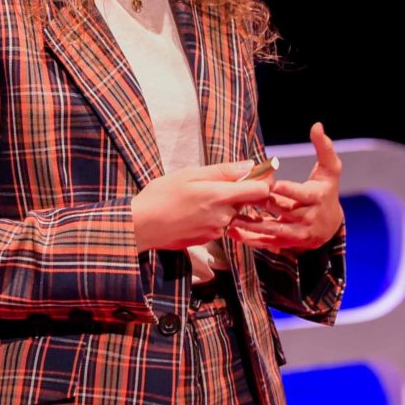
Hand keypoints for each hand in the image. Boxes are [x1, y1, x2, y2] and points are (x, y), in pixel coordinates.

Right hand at [131, 159, 279, 251]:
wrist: (141, 226)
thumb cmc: (161, 195)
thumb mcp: (189, 175)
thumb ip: (223, 171)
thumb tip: (249, 164)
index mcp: (220, 196)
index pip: (260, 190)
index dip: (264, 180)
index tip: (258, 173)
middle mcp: (223, 216)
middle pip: (246, 201)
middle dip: (237, 191)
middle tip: (215, 183)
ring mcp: (216, 230)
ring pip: (231, 213)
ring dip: (223, 205)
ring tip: (198, 198)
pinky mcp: (208, 240)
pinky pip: (219, 225)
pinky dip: (212, 217)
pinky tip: (193, 212)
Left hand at [230, 122, 343, 255]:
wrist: (331, 224)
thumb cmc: (327, 190)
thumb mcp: (330, 170)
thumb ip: (324, 148)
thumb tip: (317, 126)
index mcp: (317, 197)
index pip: (302, 194)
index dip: (289, 190)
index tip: (273, 185)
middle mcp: (309, 217)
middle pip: (284, 210)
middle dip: (264, 204)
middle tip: (242, 196)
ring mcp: (299, 233)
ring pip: (275, 230)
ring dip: (253, 226)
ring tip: (233, 219)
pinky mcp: (289, 243)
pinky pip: (269, 243)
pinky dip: (251, 240)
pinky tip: (233, 233)